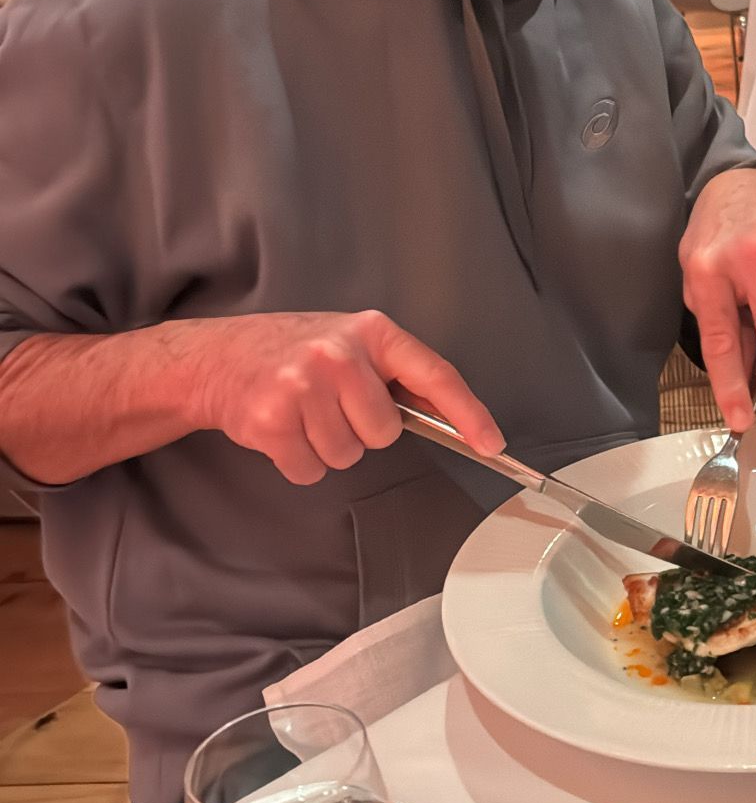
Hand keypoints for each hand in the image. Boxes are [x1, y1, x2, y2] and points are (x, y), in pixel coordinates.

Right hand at [193, 310, 502, 485]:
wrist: (215, 358)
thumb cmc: (291, 352)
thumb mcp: (348, 343)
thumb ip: (392, 374)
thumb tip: (450, 418)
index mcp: (370, 331)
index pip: (434, 374)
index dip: (468, 413)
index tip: (492, 443)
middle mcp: (339, 354)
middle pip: (385, 432)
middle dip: (360, 430)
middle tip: (329, 405)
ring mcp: (304, 386)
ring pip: (347, 456)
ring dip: (326, 447)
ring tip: (302, 414)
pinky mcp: (273, 421)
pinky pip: (309, 470)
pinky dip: (296, 461)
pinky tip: (282, 430)